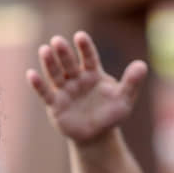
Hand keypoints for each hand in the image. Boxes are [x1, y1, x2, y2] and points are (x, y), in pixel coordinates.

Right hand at [27, 31, 147, 144]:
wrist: (97, 136)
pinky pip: (45, 93)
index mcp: (93, 74)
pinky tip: (31, 74)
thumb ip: (132, 82)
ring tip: (44, 50)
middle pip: (69, 63)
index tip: (80, 36)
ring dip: (49, 63)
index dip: (84, 47)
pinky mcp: (55, 105)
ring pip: (55, 75)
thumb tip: (142, 65)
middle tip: (57, 40)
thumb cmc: (111, 115)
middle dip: (64, 53)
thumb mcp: (124, 99)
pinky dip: (38, 85)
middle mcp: (76, 79)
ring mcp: (64, 91)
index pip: (89, 57)